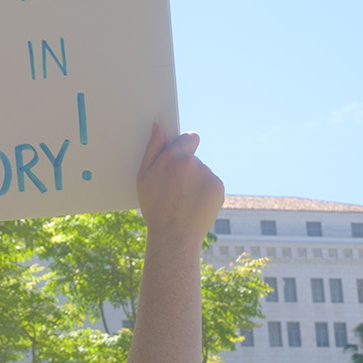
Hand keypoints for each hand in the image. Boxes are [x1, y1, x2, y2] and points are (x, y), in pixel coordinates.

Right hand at [136, 124, 223, 240]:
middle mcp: (190, 162)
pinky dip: (207, 194)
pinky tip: (196, 206)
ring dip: (197, 184)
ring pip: (203, 174)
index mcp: (172, 157)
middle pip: (194, 160)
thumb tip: (158, 127)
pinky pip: (212, 185)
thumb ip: (152, 149)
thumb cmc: (155, 208)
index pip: (188, 138)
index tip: (182, 158)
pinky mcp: (218, 186)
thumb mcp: (144, 177)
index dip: (186, 147)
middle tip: (177, 192)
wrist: (174, 236)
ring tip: (186, 203)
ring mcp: (206, 174)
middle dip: (188, 171)